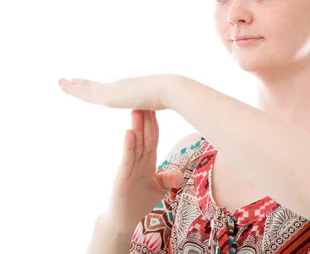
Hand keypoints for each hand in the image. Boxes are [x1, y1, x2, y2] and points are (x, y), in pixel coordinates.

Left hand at [58, 74, 173, 110]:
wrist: (168, 90)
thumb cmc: (167, 97)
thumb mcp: (156, 103)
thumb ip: (151, 105)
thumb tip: (154, 106)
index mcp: (127, 90)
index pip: (106, 88)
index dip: (94, 86)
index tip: (84, 82)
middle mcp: (118, 87)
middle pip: (94, 86)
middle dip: (80, 84)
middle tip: (67, 80)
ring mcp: (113, 90)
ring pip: (87, 88)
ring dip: (72, 85)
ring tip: (61, 81)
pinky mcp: (109, 95)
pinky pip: (87, 92)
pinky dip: (76, 89)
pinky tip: (67, 86)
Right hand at [107, 110, 183, 231]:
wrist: (121, 221)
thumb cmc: (138, 203)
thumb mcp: (158, 190)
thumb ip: (167, 179)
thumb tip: (177, 174)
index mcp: (146, 161)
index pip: (152, 138)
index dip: (154, 123)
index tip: (157, 106)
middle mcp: (137, 161)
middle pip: (143, 136)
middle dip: (146, 119)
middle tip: (146, 98)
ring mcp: (128, 168)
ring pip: (135, 144)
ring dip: (137, 127)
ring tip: (137, 109)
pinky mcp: (121, 177)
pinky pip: (126, 159)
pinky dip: (128, 146)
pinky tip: (130, 132)